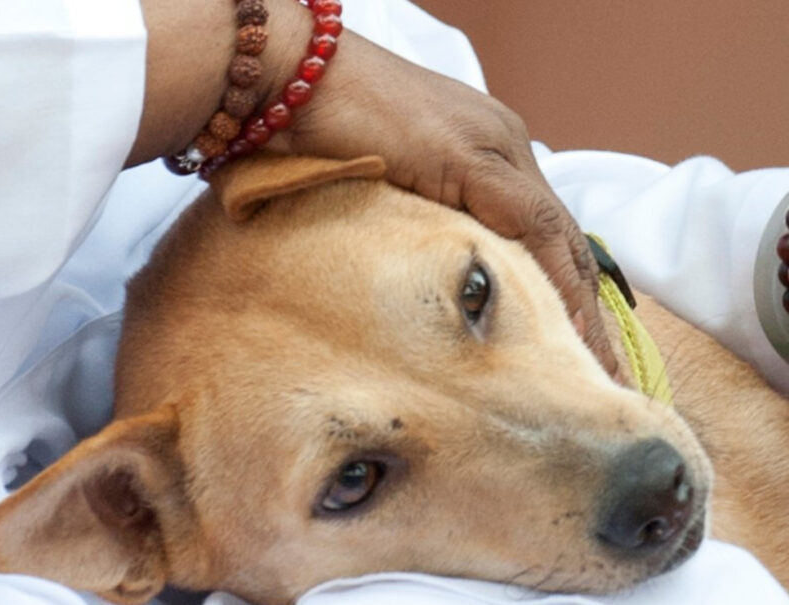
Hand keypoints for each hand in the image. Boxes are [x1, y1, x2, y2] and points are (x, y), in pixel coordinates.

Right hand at [129, 0, 616, 377]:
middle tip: (606, 370)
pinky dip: (552, 279)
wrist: (286, 74)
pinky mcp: (468, 155)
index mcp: (484, 154)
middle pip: (562, 238)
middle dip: (587, 308)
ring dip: (582, 306)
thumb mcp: (379, 192)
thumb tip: (418, 291)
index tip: (578, 352)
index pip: (541, 233)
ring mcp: (490, 146)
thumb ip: (413, 227)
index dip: (566, 293)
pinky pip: (530, 225)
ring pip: (558, 236)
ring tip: (598, 368)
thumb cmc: (313, 131)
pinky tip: (567, 328)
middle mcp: (501, 145)